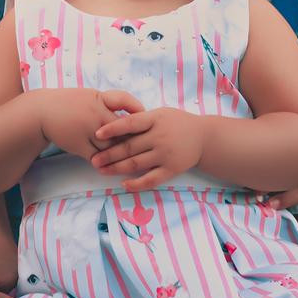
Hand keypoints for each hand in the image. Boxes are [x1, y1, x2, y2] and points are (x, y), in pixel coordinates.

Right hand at [36, 89, 144, 163]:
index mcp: (99, 98)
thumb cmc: (70, 103)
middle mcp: (94, 113)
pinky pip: (97, 156)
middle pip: (122, 129)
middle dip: (134, 138)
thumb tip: (134, 114)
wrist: (42, 111)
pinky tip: (111, 166)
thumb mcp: (90, 96)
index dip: (138, 110)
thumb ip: (109, 104)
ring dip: (121, 154)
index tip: (146, 119)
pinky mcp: (78, 144)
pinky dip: (105, 162)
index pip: (124, 101)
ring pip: (112, 146)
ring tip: (133, 160)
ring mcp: (87, 130)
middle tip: (146, 146)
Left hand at [89, 107, 203, 191]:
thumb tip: (113, 124)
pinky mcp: (171, 170)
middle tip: (93, 159)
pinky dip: (136, 183)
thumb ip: (140, 119)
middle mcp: (159, 137)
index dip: (112, 129)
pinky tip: (123, 184)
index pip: (130, 123)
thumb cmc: (177, 122)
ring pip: (136, 164)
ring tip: (102, 170)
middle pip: (129, 147)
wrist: (204, 137)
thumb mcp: (160, 113)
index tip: (97, 134)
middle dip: (108, 154)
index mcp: (155, 119)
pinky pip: (151, 179)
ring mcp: (165, 154)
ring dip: (116, 168)